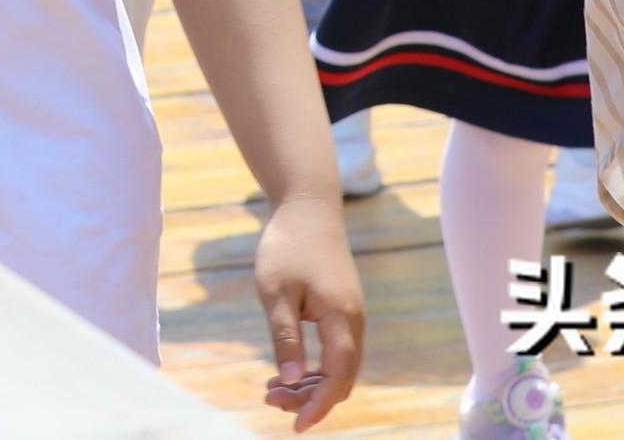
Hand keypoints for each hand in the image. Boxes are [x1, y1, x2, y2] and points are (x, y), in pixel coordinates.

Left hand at [252, 194, 365, 427]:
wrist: (307, 206)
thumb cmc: (287, 245)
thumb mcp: (275, 292)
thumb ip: (285, 337)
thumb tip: (293, 380)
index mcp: (341, 318)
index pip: (337, 377)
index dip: (318, 405)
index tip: (295, 426)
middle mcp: (354, 322)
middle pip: (341, 378)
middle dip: (309, 398)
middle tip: (269, 400)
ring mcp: (351, 316)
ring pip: (339, 368)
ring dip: (310, 385)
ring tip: (271, 390)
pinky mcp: (342, 311)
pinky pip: (335, 352)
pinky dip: (314, 367)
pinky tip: (286, 371)